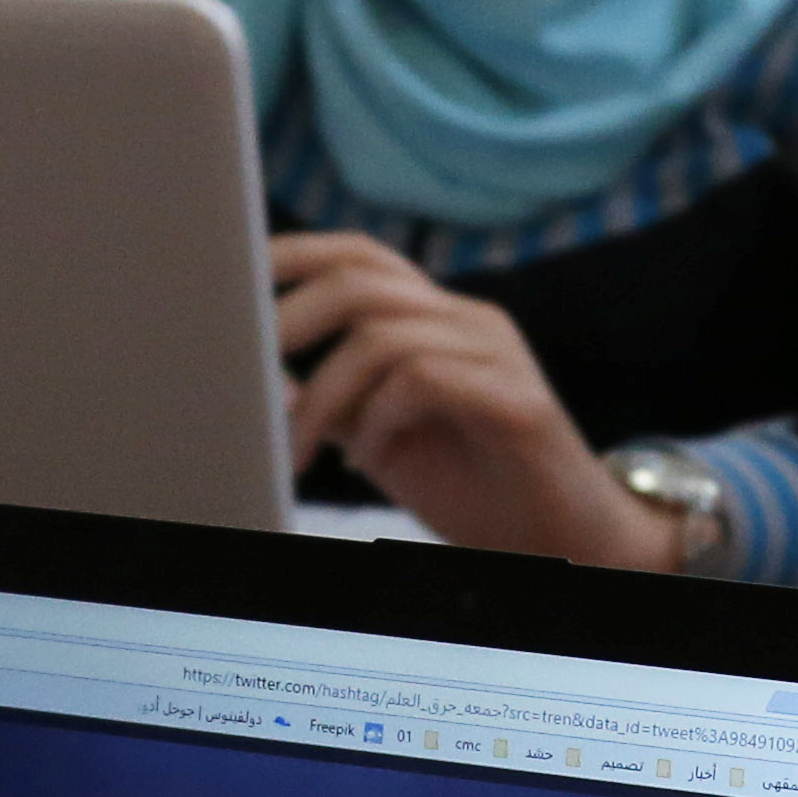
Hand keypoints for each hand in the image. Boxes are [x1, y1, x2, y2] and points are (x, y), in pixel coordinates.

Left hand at [271, 232, 684, 570]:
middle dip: (290, 319)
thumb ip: (332, 400)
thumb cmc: (473, 488)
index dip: (296, 254)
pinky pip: (426, 380)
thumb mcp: (380, 436)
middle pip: (362, 279)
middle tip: (247, 368)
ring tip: (300, 452)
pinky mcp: (517, 401)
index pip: (363, 257)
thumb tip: (261, 376)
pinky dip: (379, 419)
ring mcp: (498, 355)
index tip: (236, 274)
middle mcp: (470, 321)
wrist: (561, 542)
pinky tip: (371, 457)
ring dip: (325, 398)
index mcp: (437, 321)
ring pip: (383, 337)